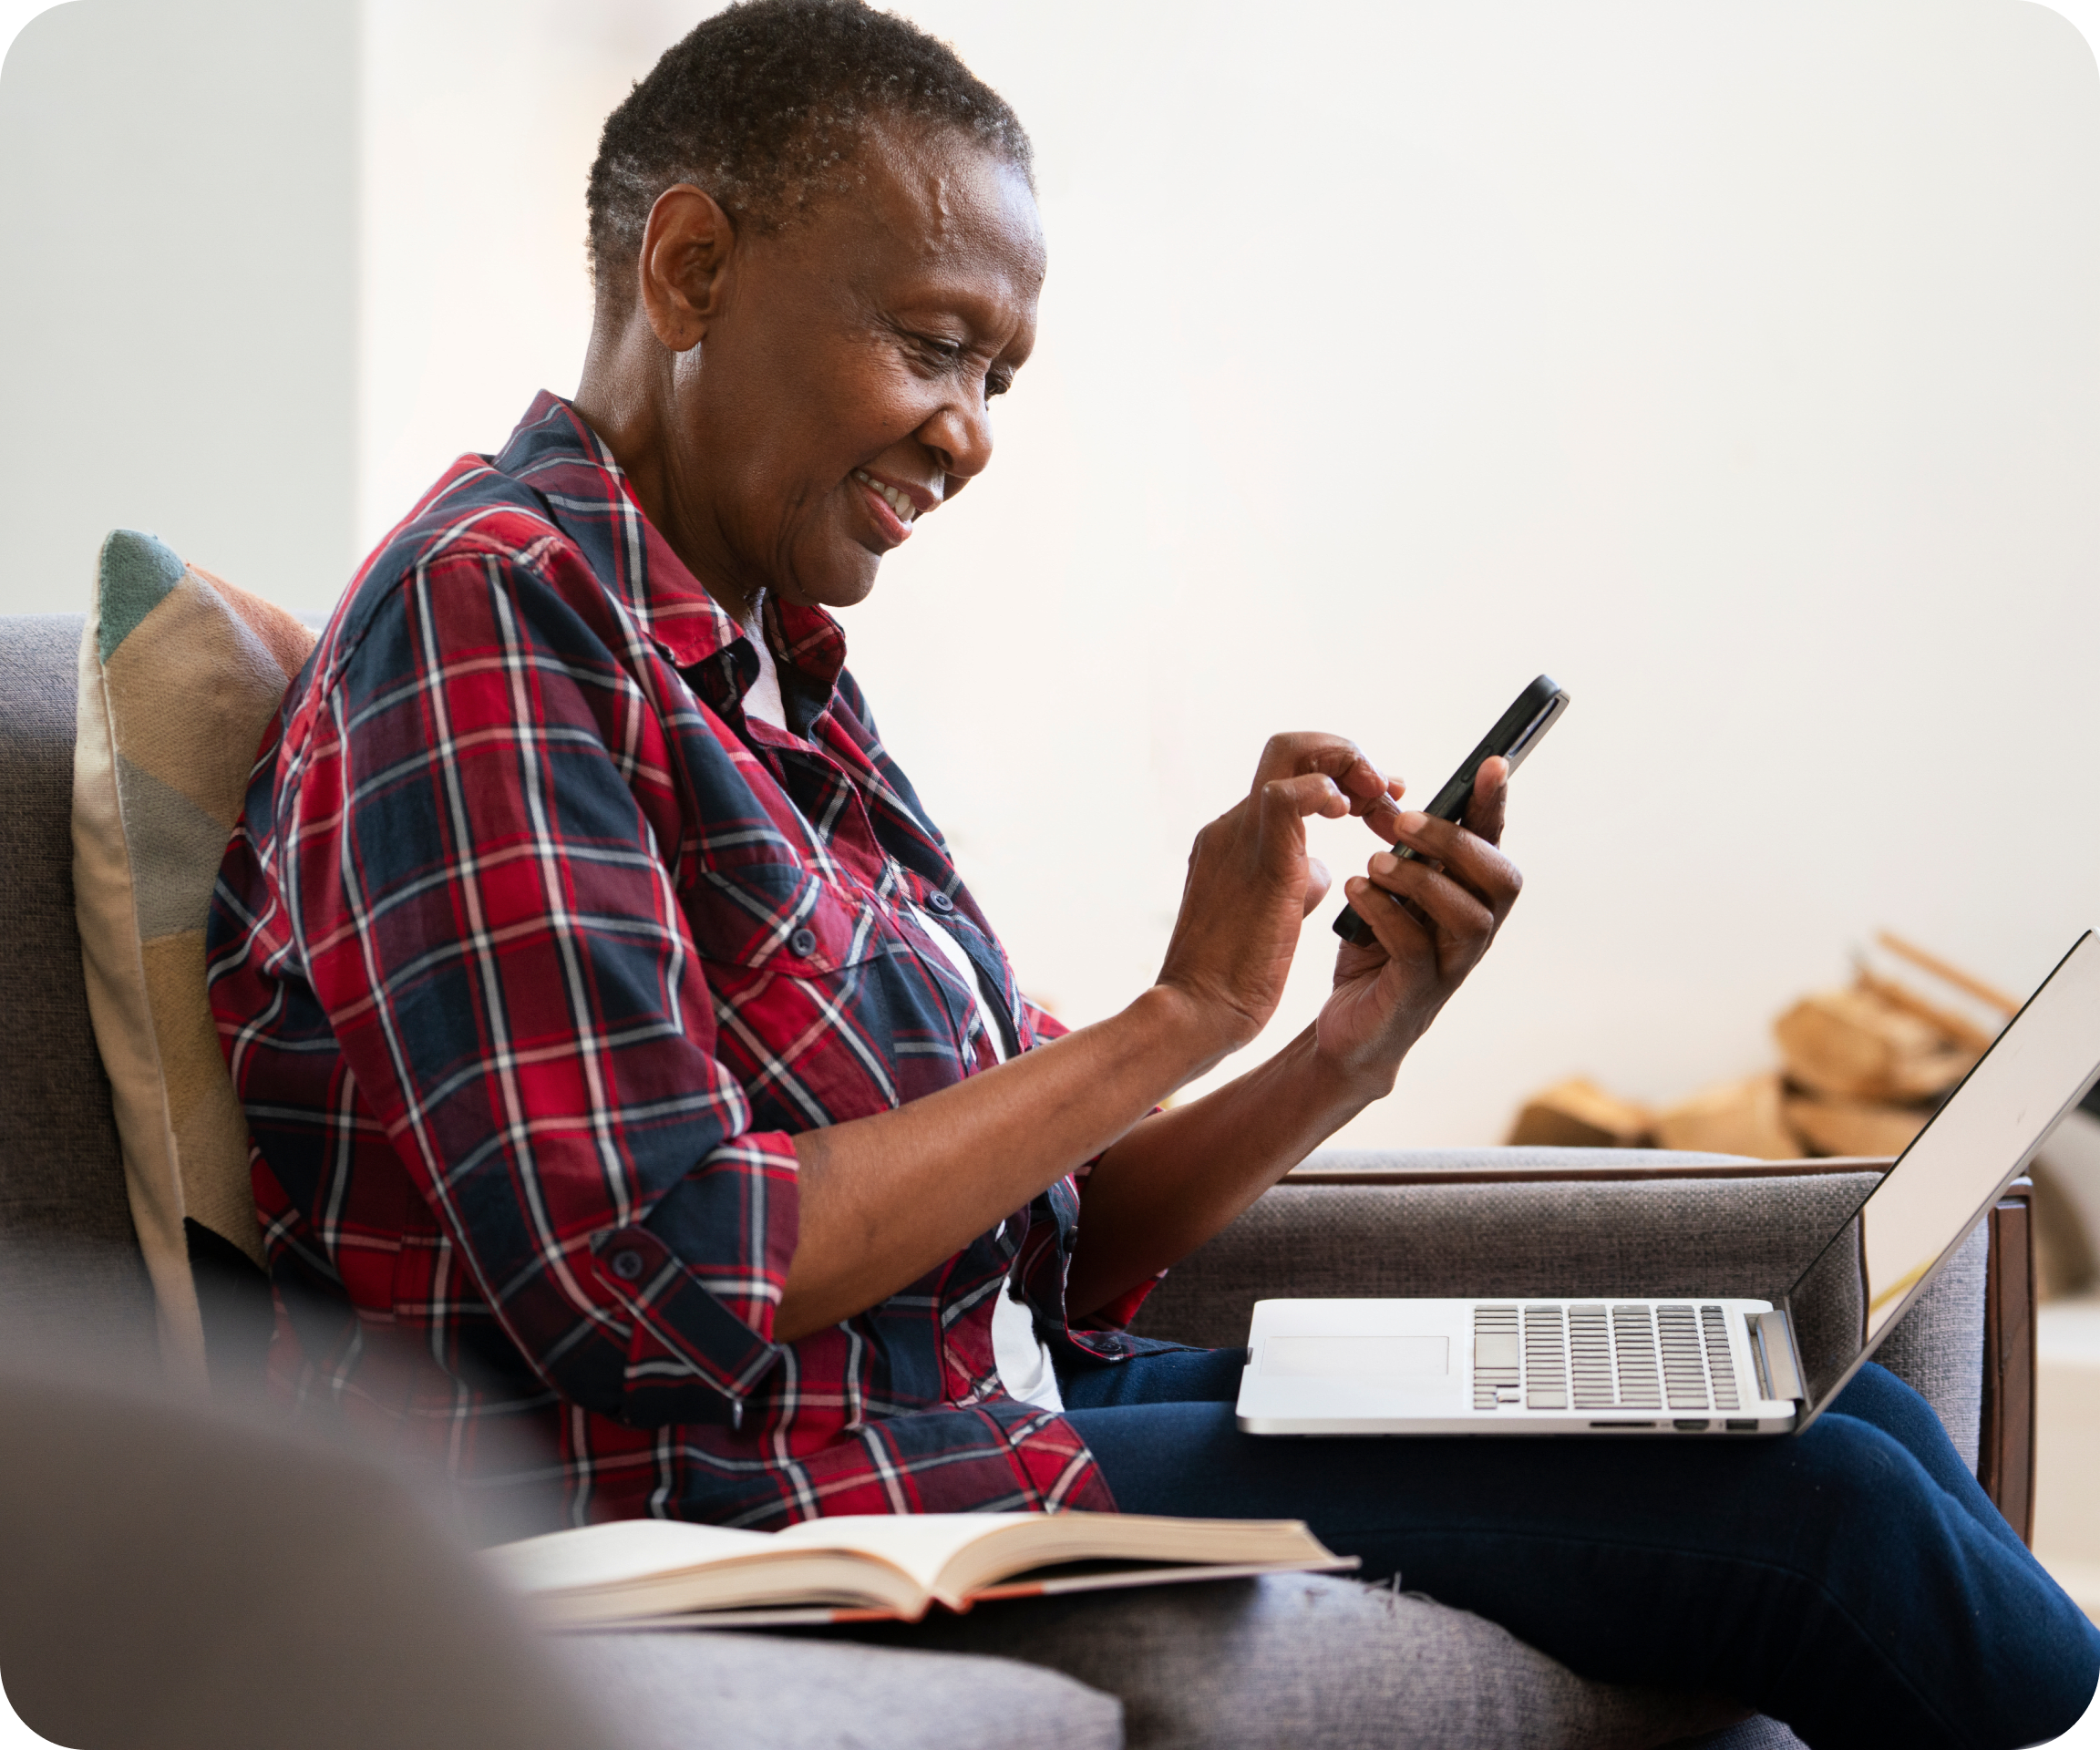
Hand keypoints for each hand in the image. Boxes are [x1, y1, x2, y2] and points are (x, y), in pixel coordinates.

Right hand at [1156, 734, 1400, 1055]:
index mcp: (1233, 838)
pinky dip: (1327, 791)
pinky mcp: (1259, 860)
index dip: (1340, 774)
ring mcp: (1239, 836)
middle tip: (1386, 791)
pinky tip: (1352, 815)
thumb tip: (1323, 870)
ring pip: (1292, 754)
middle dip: (1348, 756)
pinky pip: (1288, 796)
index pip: (1288, 774)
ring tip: (1380, 801)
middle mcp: (1232, 825)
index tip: (1378, 798)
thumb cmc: (1234, 977)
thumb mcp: (1274, 916)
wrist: (1198, 1011)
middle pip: (1290, 748)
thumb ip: (1295, 881)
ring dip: (1349, 767)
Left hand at [1315, 757, 1522, 1090]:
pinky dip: (1386, 913)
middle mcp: (1474, 931)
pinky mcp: (1418, 993)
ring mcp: (1452, 965)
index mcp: (1469, 898)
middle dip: (1455, 842)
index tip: (1492, 764)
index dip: (1496, 806)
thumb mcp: (1392, 894)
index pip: (1494, 844)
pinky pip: (1416, 948)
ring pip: (1467, 915)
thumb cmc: (1375, 955)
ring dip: (1419, 879)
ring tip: (1372, 861)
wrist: (1349, 1030)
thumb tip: (1396, 800)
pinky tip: (1356, 893)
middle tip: (1401, 820)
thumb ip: (1404, 856)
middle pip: (1501, 879)